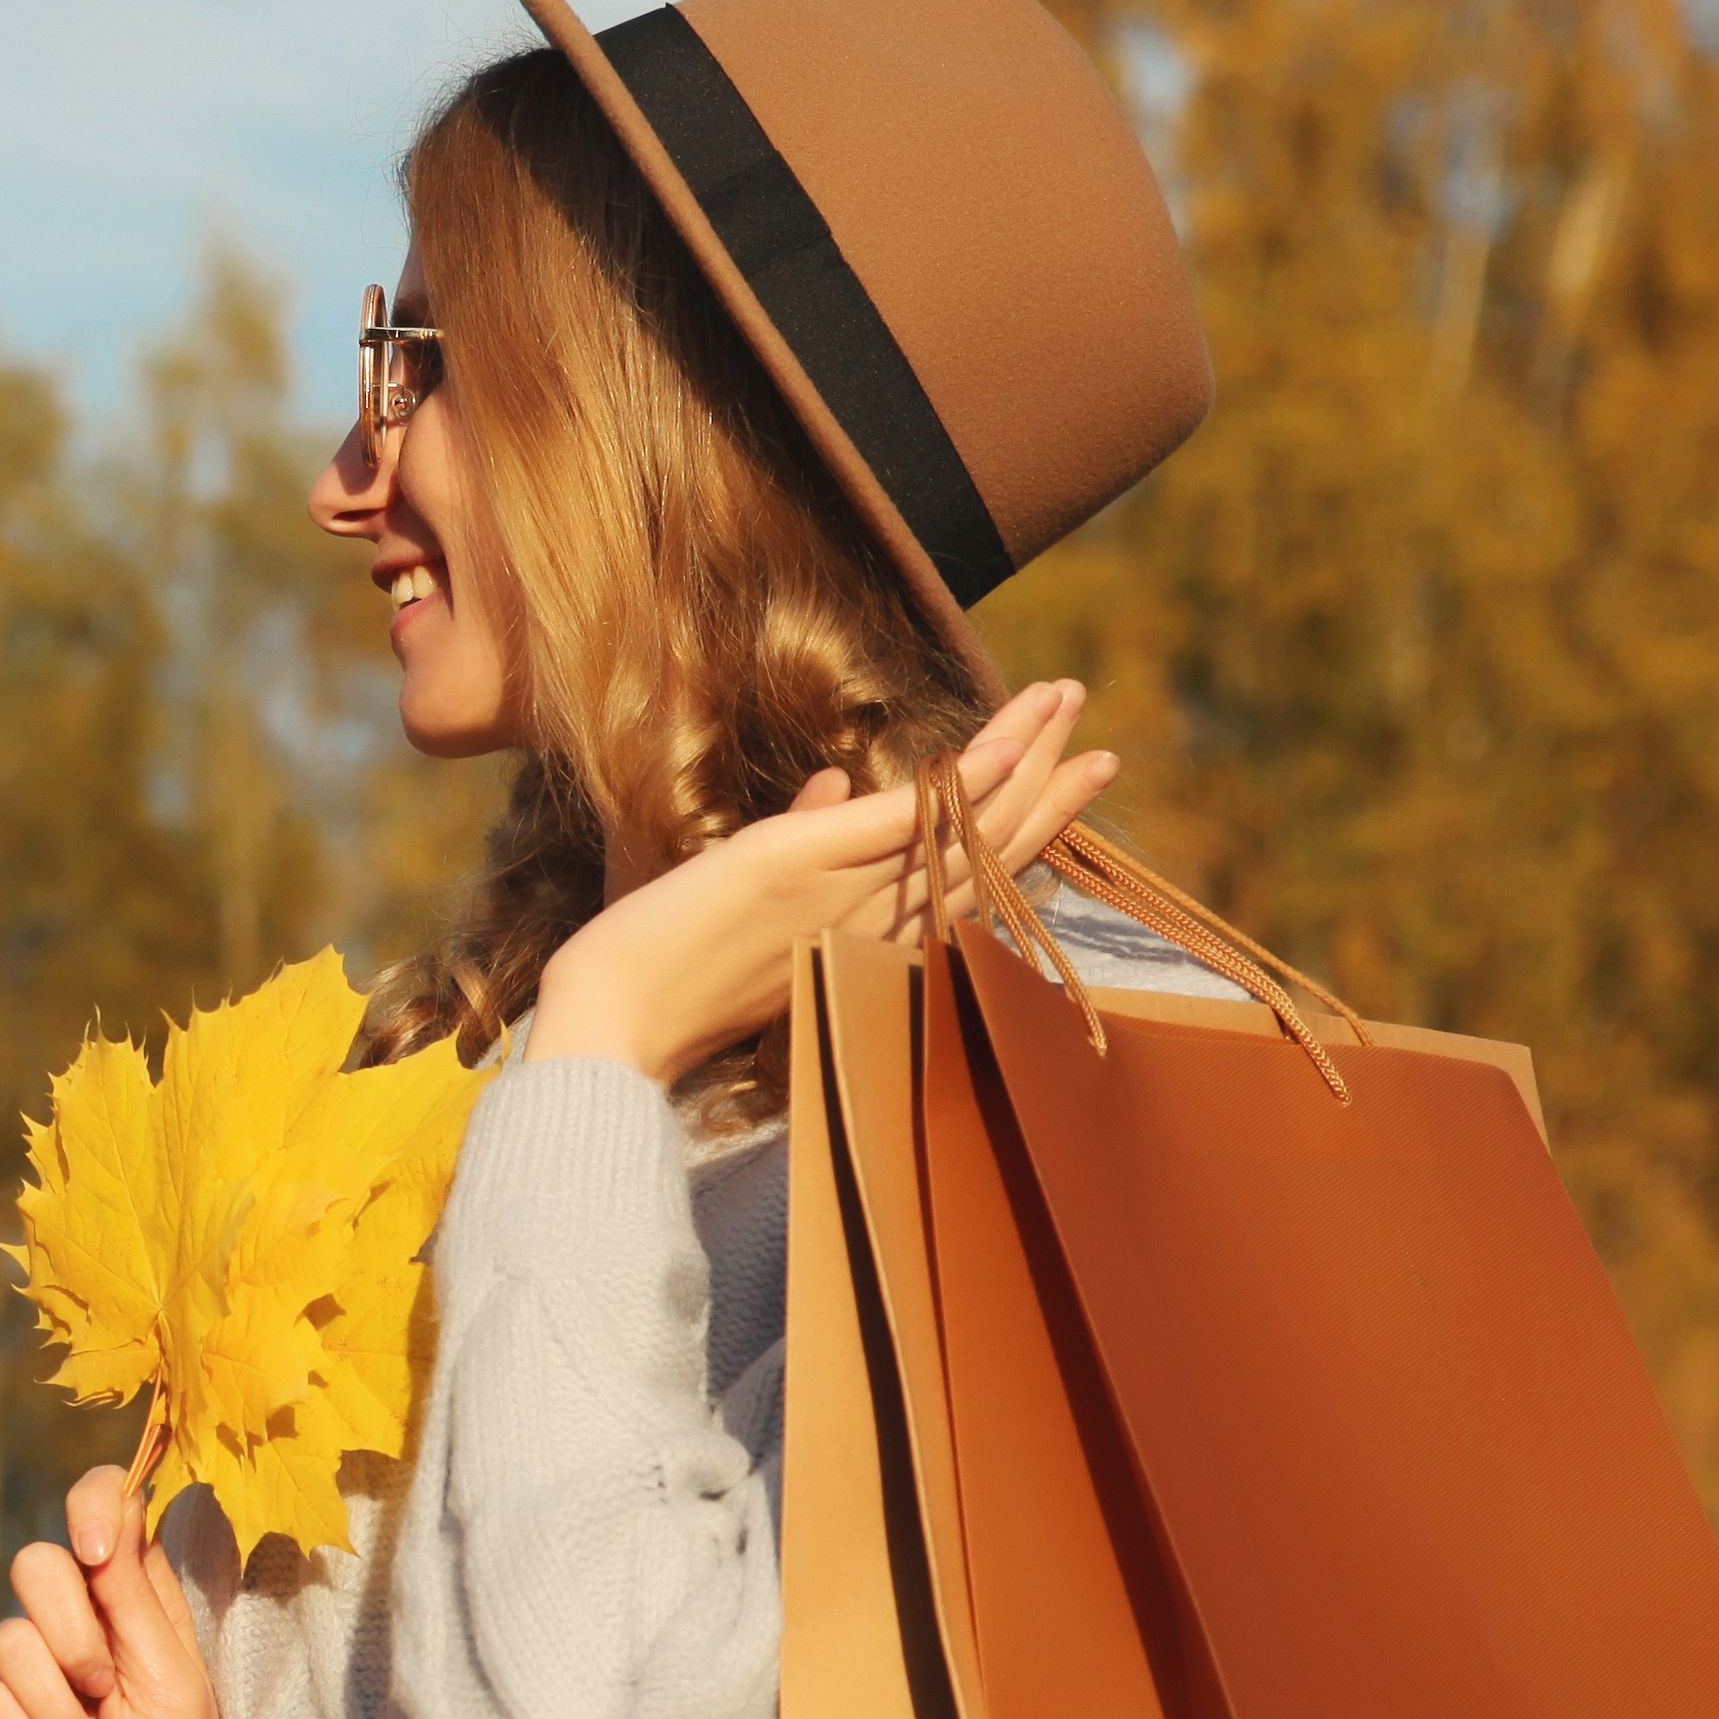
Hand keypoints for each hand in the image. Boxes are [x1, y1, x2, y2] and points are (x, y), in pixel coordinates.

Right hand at [0, 1464, 224, 1718]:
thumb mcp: (173, 1687)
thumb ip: (135, 1595)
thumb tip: (113, 1500)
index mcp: (135, 1606)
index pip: (106, 1510)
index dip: (93, 1505)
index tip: (95, 1548)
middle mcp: (74, 1628)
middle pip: (39, 1565)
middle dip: (72, 1633)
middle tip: (104, 1690)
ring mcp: (21, 1675)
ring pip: (9, 1640)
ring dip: (58, 1716)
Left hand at [528, 679, 1122, 1085]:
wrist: (615, 1017)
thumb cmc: (669, 963)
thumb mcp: (750, 890)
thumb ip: (805, 836)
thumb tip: (837, 782)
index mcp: (866, 928)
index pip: (963, 871)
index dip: (1020, 825)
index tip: (1067, 779)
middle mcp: (877, 919)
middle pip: (989, 851)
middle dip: (1050, 792)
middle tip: (1103, 741)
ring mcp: (848, 893)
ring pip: (965, 824)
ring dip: (1026, 756)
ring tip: (1070, 701)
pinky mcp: (809, 866)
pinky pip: (910, 821)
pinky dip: (969, 781)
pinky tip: (1013, 743)